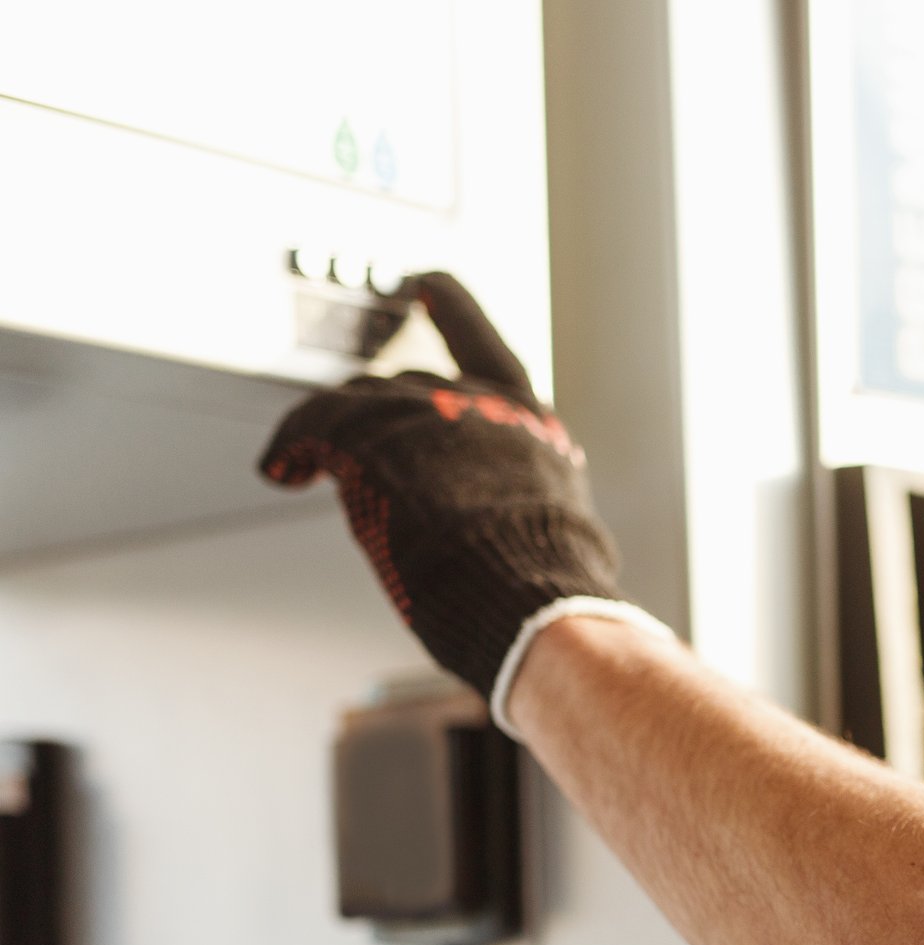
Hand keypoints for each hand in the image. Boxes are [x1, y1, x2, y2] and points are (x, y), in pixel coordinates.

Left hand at [258, 274, 628, 705]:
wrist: (529, 597)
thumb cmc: (546, 587)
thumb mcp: (557, 532)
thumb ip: (528, 512)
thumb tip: (541, 540)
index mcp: (531, 424)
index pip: (483, 347)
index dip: (451, 309)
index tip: (425, 282)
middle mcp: (482, 404)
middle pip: (407, 383)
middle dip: (376, 417)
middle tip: (354, 459)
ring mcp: (429, 414)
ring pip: (357, 403)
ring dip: (332, 435)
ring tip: (303, 466)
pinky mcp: (374, 436)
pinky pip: (312, 424)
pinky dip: (289, 445)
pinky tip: (280, 468)